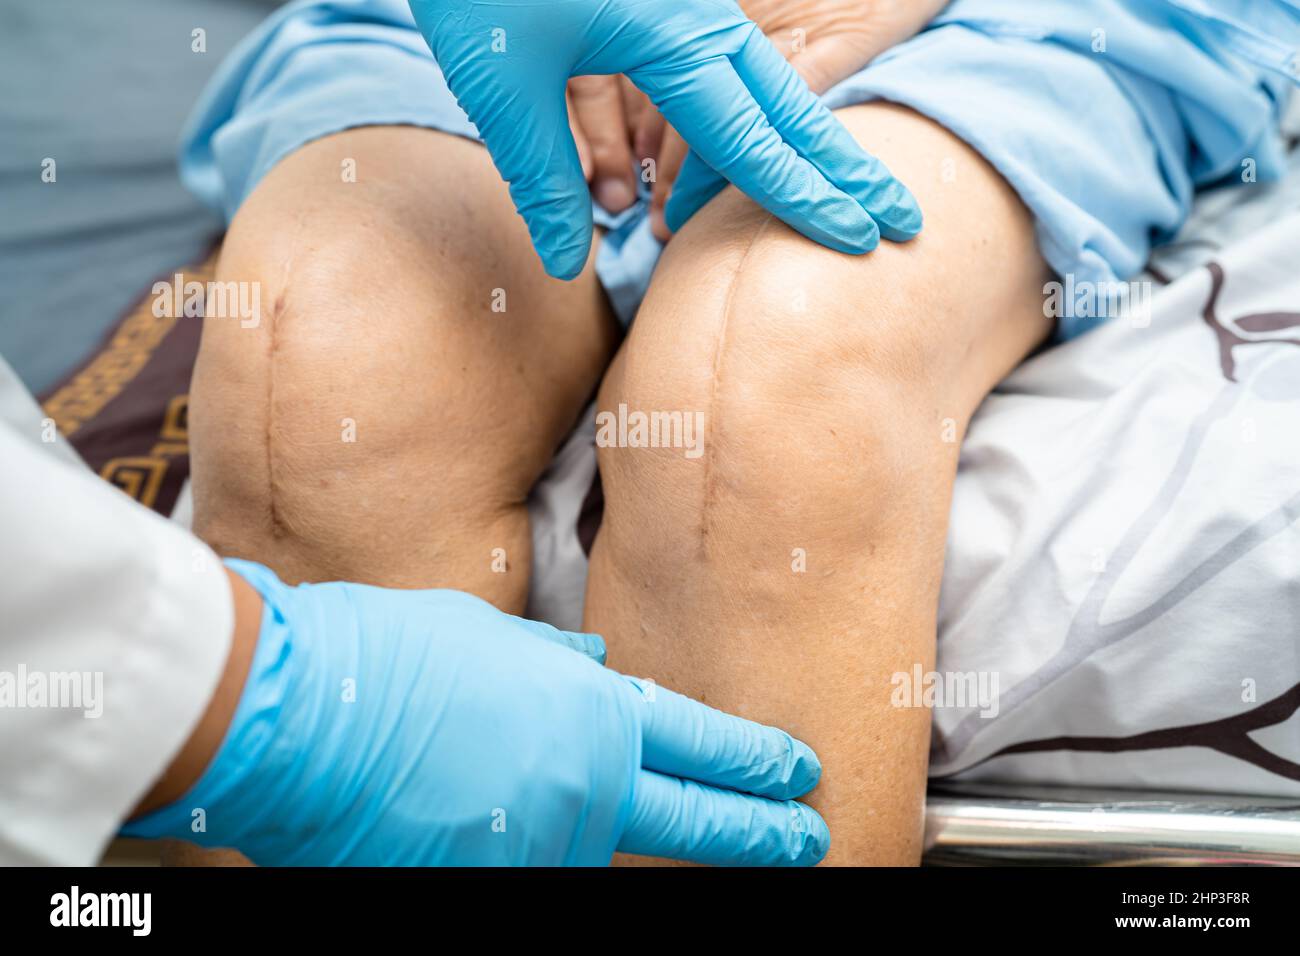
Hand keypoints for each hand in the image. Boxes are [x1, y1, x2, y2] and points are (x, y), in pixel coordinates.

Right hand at [123, 560, 828, 865]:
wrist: (297, 717)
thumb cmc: (384, 657)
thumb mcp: (486, 635)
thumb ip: (551, 659)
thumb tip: (594, 665)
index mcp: (590, 712)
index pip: (699, 741)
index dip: (754, 759)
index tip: (795, 769)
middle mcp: (582, 787)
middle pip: (693, 820)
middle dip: (759, 829)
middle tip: (807, 835)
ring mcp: (538, 845)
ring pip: (596, 848)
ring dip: (600, 834)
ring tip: (584, 816)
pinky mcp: (484, 883)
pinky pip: (528, 863)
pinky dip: (527, 846)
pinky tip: (495, 821)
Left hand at [408, 0, 921, 278]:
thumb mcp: (500, 85)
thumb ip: (543, 177)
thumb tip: (572, 265)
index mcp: (673, 35)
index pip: (751, 138)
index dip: (802, 195)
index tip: (857, 236)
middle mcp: (693, 20)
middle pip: (784, 107)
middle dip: (841, 166)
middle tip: (901, 216)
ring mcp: (676, 7)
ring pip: (745, 90)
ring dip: (782, 148)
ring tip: (833, 194)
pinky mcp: (648, 7)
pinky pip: (683, 76)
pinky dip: (677, 127)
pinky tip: (629, 178)